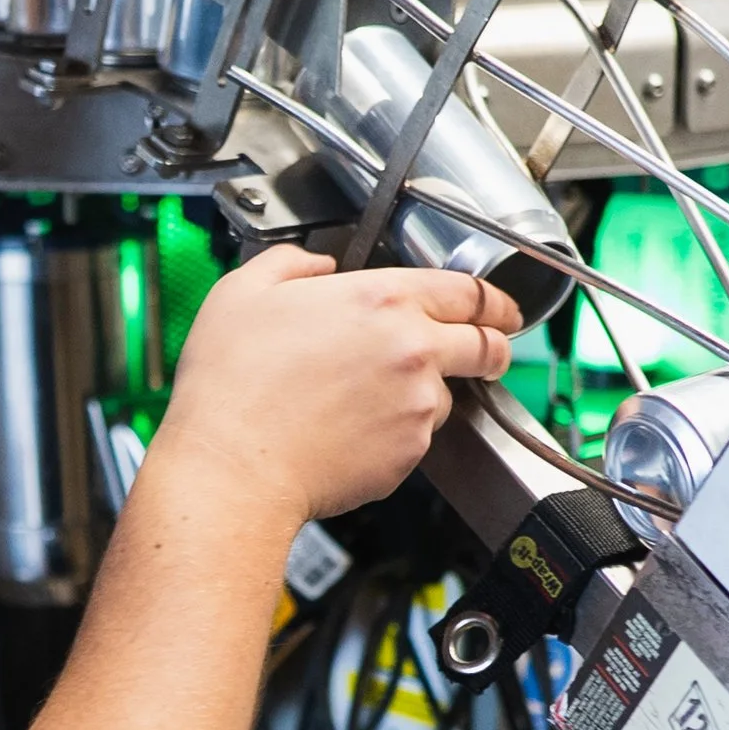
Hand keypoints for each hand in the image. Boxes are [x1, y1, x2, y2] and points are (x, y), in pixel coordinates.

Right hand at [151, 254, 521, 531]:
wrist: (233, 466)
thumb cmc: (231, 386)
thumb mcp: (243, 292)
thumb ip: (291, 263)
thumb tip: (315, 264)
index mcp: (382, 300)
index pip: (469, 291)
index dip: (493, 299)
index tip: (497, 308)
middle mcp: (414, 350)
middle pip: (488, 345)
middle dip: (494, 345)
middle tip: (486, 349)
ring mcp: (417, 406)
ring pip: (448, 394)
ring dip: (428, 393)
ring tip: (371, 400)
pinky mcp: (409, 452)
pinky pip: (418, 436)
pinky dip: (397, 432)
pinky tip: (353, 429)